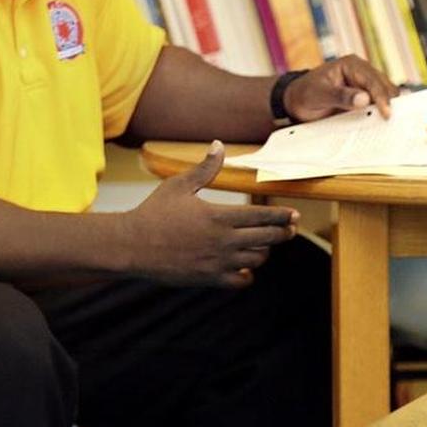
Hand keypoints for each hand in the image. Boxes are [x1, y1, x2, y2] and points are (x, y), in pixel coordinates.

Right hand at [124, 141, 298, 287]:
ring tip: (263, 245)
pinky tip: (243, 266)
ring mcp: (218, 262)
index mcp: (219, 216)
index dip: (283, 216)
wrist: (132, 246)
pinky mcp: (209, 279)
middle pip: (267, 239)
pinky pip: (241, 281)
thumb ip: (204, 169)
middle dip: (283, 233)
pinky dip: (247, 274)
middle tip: (289, 230)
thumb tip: (218, 145)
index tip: (294, 215)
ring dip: (264, 252)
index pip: (263, 216)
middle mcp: (223, 241)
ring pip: (257, 260)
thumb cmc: (153, 214)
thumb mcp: (178, 186)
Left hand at [283, 56, 399, 121]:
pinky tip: (380, 125)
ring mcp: (365, 86)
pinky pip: (378, 106)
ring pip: (385, 96)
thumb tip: (364, 99)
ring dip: (386, 109)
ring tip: (387, 125)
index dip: (381, 97)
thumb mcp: (318, 96)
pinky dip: (380, 114)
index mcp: (352, 65)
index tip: (386, 113)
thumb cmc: (304, 95)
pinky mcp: (365, 98)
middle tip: (390, 122)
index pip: (373, 80)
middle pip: (385, 87)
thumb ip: (340, 96)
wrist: (297, 103)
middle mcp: (362, 72)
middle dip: (388, 103)